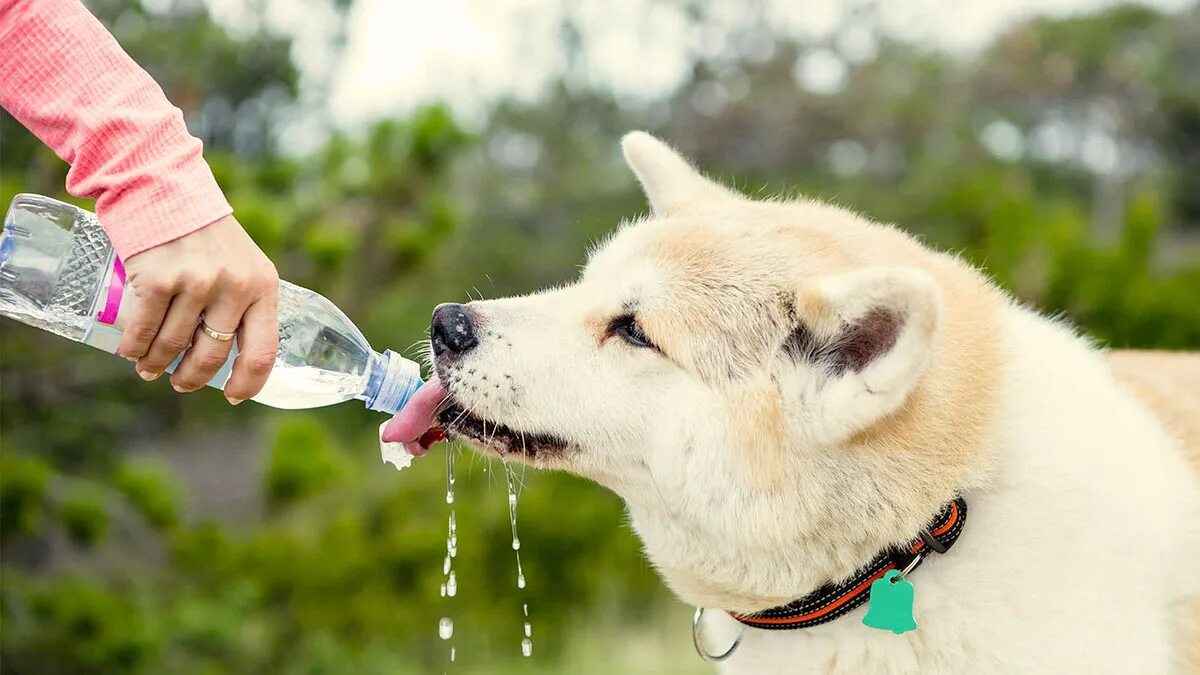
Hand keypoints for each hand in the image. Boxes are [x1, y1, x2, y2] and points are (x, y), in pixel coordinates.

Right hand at [116, 215, 279, 403]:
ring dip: (156, 364)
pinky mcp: (159, 279)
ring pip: (173, 346)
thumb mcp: (242, 263)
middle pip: (213, 355)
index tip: (231, 396)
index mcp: (263, 287)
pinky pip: (144, 330)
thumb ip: (243, 301)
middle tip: (180, 383)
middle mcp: (234, 287)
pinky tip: (130, 353)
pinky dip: (134, 348)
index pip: (263, 351)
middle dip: (192, 377)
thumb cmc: (204, 232)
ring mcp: (196, 284)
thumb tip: (229, 354)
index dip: (248, 382)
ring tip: (148, 368)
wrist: (164, 186)